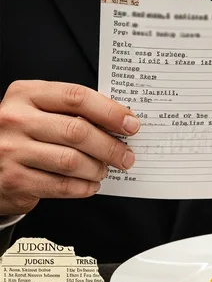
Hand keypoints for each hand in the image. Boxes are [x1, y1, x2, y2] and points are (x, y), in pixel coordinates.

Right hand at [0, 81, 138, 214]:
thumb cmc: (22, 133)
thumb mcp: (38, 110)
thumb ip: (71, 111)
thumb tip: (120, 122)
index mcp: (25, 94)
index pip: (76, 97)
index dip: (110, 112)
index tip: (131, 125)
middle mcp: (15, 119)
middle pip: (78, 131)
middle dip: (110, 147)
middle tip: (126, 156)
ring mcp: (11, 150)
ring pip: (71, 161)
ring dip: (97, 168)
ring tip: (104, 170)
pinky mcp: (14, 179)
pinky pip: (61, 185)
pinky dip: (83, 187)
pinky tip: (90, 184)